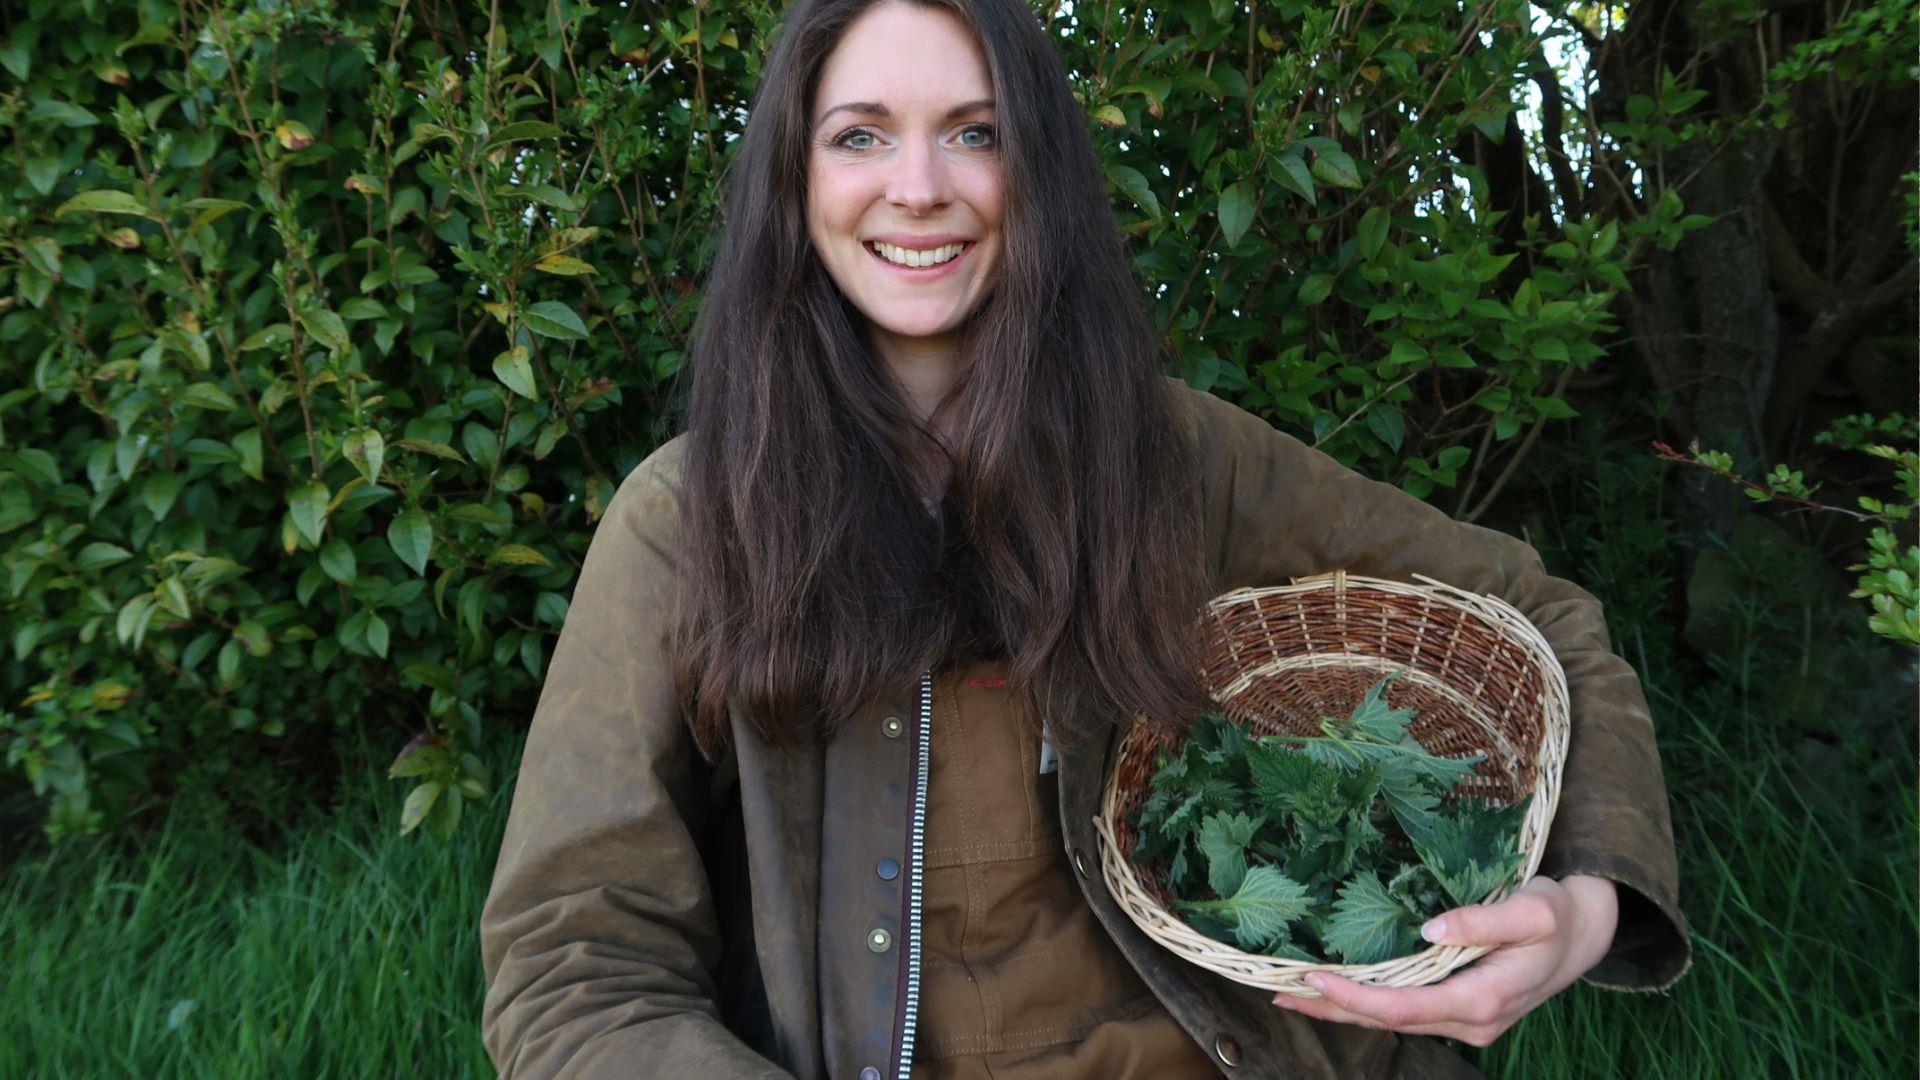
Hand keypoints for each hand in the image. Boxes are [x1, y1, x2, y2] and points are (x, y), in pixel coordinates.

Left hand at [1271, 874, 1618, 1046]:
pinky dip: (1366, 1002)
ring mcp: (1465, 1021)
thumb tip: (1431, 929)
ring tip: (1291, 990)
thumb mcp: (1532, 910)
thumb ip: (1485, 921)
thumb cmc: (1557, 915)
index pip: (1405, 1008)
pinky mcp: (1460, 1010)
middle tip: (1277, 988)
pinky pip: (1405, 1011)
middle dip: (1332, 1007)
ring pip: (1393, 1020)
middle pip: (1389, 1021)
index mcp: (1484, 1000)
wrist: (1584, 934)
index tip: (1314, 976)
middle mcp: (1471, 1021)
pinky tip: (1337, 989)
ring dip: (1343, 1008)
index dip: (1357, 999)